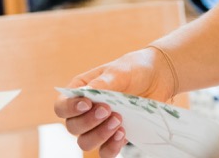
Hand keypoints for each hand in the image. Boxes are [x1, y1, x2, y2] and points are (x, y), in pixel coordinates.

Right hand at [55, 47, 176, 156]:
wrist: (156, 78)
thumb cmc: (132, 70)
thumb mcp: (118, 71)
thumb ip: (102, 83)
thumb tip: (85, 94)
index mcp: (80, 91)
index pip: (62, 106)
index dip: (70, 109)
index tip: (88, 104)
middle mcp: (85, 112)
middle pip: (72, 127)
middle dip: (88, 122)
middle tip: (108, 110)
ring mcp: (99, 126)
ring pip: (85, 143)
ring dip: (100, 135)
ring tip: (119, 120)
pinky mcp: (114, 137)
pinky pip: (105, 152)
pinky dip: (112, 147)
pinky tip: (123, 133)